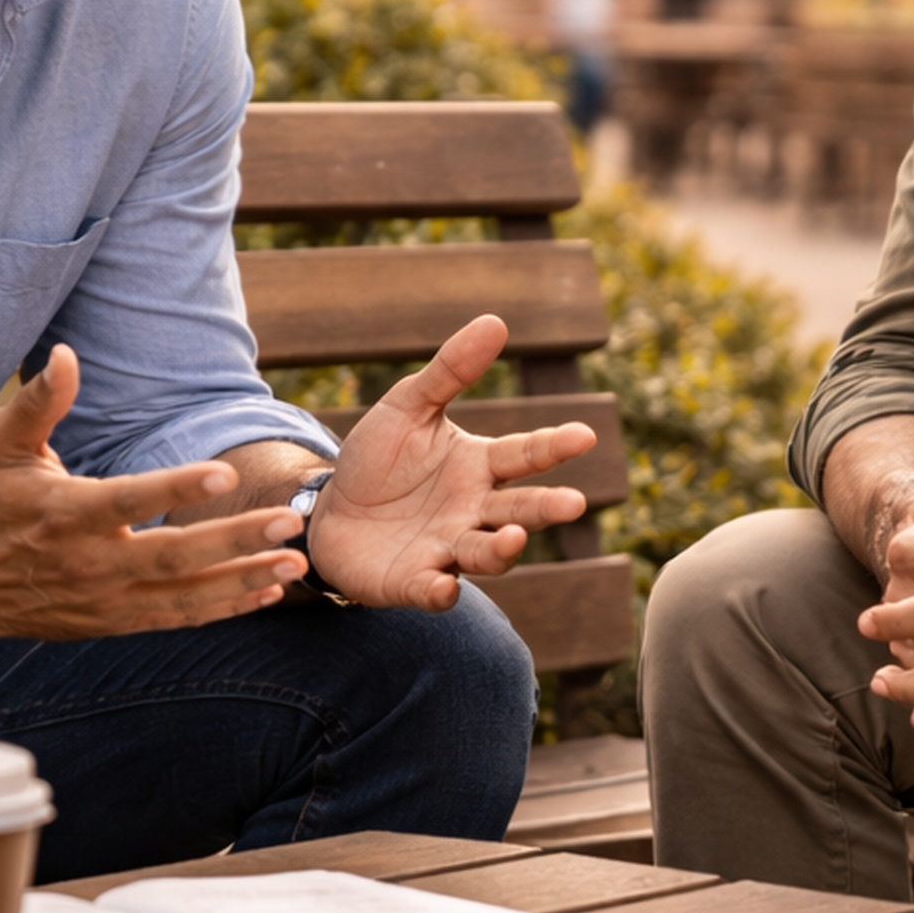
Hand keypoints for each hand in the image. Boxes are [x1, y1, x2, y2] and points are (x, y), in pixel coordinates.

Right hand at [0, 345, 310, 638]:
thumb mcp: (1, 447)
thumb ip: (38, 402)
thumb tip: (65, 354)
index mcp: (64, 514)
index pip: (128, 501)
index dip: (176, 489)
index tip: (226, 471)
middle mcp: (89, 563)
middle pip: (171, 556)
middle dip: (234, 539)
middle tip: (289, 519)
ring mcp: (106, 600)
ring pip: (184, 596)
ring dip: (243, 580)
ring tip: (296, 561)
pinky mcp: (116, 622)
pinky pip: (178, 618)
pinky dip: (226, 608)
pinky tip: (269, 590)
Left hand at [307, 314, 597, 608]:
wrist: (329, 513)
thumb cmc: (378, 459)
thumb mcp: (409, 407)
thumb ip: (450, 370)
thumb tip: (496, 321)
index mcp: (480, 466)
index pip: (524, 454)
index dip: (553, 446)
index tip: (584, 435)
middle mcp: (475, 511)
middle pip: (519, 509)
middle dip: (545, 508)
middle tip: (572, 503)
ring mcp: (448, 549)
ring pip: (487, 553)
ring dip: (503, 548)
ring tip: (512, 537)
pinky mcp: (414, 581)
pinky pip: (433, 590)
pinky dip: (440, 591)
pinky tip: (444, 587)